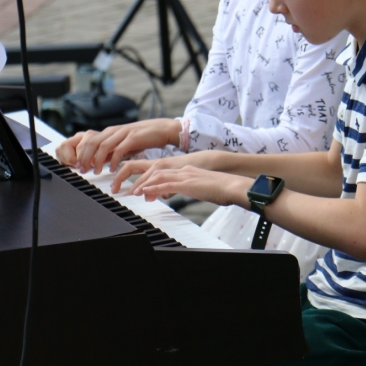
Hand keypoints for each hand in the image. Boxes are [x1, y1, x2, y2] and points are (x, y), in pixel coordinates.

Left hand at [56, 118, 181, 173]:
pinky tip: (113, 169)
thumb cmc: (143, 138)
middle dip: (85, 157)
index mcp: (110, 132)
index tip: (78, 166)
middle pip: (92, 142)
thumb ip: (111, 151)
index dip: (81, 153)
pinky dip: (114, 160)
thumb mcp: (123, 143)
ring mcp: (123, 133)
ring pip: (103, 146)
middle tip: (83, 170)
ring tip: (97, 172)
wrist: (162, 129)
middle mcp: (114, 130)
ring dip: (97, 160)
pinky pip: (119, 149)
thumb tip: (97, 162)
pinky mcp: (133, 137)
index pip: (89, 140)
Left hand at [133, 164, 249, 204]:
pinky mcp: (187, 184)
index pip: (165, 173)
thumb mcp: (203, 188)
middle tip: (132, 190)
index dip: (151, 179)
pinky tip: (145, 192)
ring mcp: (186, 176)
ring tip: (134, 193)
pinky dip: (154, 188)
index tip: (141, 187)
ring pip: (159, 177)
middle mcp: (185, 171)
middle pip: (157, 172)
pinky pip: (167, 185)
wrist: (234, 186)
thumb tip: (185, 194)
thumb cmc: (223, 189)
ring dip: (144, 185)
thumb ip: (191, 189)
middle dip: (142, 180)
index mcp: (189, 171)